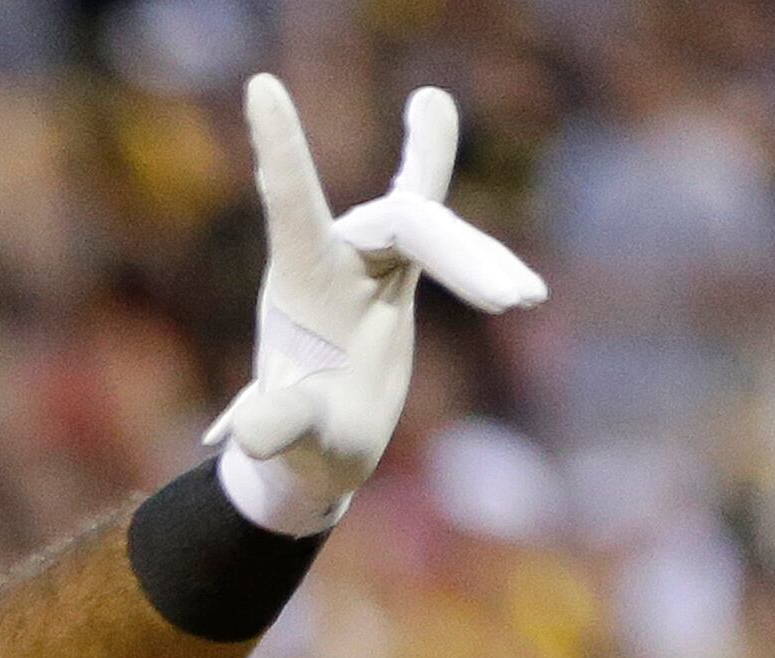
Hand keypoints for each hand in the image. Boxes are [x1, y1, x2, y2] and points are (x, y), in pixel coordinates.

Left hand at [212, 78, 547, 534]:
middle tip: (513, 303)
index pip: (291, 204)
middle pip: (401, 221)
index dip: (282, 147)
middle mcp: (332, 258)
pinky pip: (435, 226)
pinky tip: (472, 184)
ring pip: (430, 226)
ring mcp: (367, 260)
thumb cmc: (298, 448)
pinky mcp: (396, 270)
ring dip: (479, 261)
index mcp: (297, 286)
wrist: (315, 453)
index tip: (260, 87)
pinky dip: (466, 222)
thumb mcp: (289, 444)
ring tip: (523, 299)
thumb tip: (251, 439)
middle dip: (460, 254)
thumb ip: (274, 427)